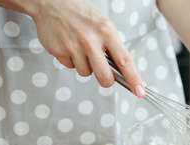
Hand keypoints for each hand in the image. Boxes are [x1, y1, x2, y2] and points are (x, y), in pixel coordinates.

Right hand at [29, 0, 144, 96]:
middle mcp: (90, 40)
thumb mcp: (103, 25)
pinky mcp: (58, 51)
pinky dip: (72, 60)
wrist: (50, 1)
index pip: (125, 61)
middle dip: (107, 80)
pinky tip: (70, 46)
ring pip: (86, 73)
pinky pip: (70, 67)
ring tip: (81, 48)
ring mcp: (73, 46)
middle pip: (105, 77)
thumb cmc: (81, 13)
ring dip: (86, 66)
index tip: (139, 91)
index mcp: (107, 32)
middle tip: (105, 75)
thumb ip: (112, 46)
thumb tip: (121, 71)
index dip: (134, 79)